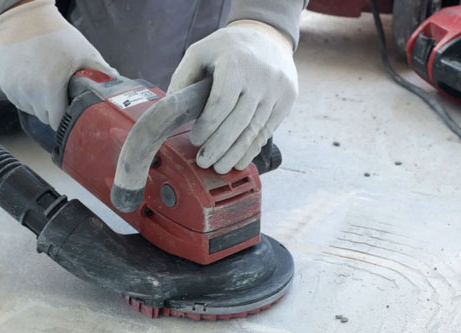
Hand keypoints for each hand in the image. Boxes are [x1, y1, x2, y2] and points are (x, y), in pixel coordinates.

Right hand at [0, 0, 116, 129]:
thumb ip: (103, 73)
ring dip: (39, 103)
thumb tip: (118, 88)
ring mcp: (15, 88)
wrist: (24, 17)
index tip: (70, 109)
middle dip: (53, 110)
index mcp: (50, 88)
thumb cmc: (56, 34)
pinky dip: (26, 95)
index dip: (66, 117)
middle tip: (60, 92)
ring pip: (31, 110)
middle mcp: (30, 92)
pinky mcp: (5, 84)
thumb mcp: (85, 52)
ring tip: (46, 83)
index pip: (57, 122)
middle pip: (44, 118)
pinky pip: (19, 101)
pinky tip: (33, 79)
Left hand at [168, 21, 298, 174]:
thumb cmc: (227, 48)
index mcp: (235, 62)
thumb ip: (183, 78)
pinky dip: (251, 149)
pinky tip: (238, 160)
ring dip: (234, 154)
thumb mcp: (199, 52)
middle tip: (203, 162)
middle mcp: (260, 76)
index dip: (206, 127)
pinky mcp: (287, 99)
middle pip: (238, 122)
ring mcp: (277, 89)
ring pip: (254, 130)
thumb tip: (172, 110)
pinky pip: (267, 130)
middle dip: (218, 147)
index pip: (220, 103)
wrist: (268, 36)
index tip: (195, 139)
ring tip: (219, 167)